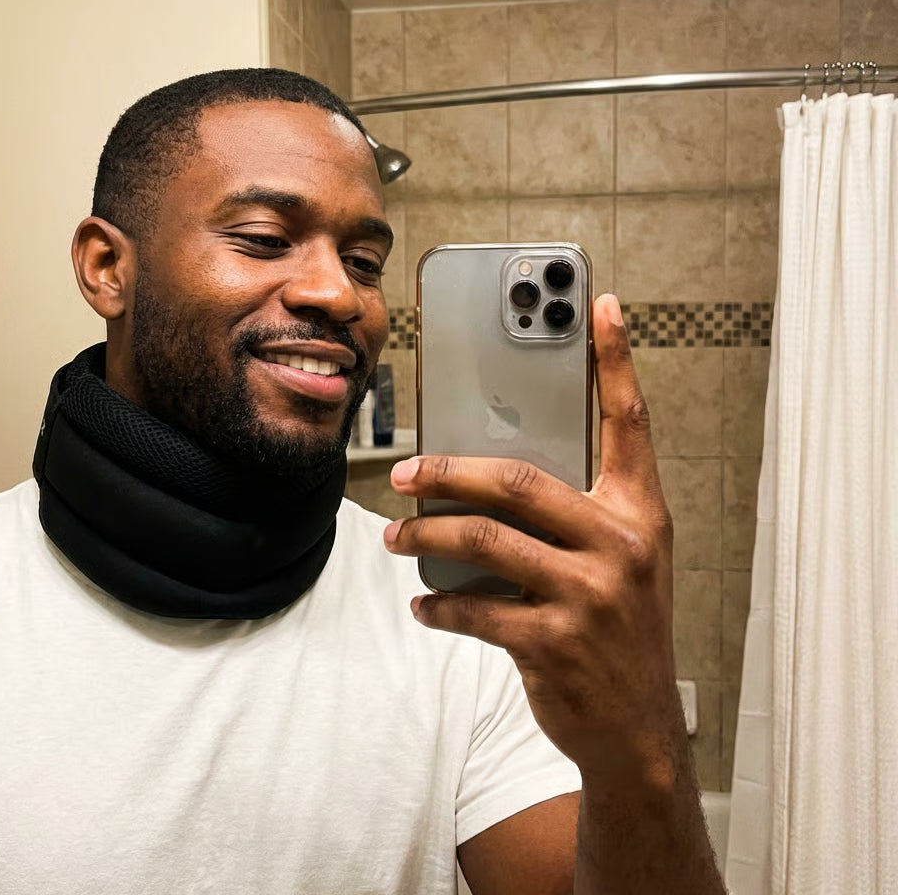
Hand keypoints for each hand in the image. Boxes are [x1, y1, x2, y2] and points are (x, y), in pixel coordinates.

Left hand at [383, 294, 681, 786]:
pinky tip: (423, 602)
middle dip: (449, 470)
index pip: (630, 423)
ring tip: (396, 532)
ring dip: (425, 533)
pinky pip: (473, 608)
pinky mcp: (553, 642)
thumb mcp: (622, 563)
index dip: (616, 361)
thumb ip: (577, 514)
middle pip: (518, 479)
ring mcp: (590, 594)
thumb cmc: (621, 631)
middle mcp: (621, 544)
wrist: (638, 729)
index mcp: (639, 513)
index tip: (600, 305)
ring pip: (484, 539)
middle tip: (406, 471)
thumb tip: (491, 474)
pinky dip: (437, 604)